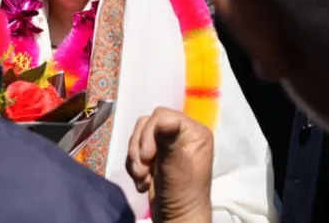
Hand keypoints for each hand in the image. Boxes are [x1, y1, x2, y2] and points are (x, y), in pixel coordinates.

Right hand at [126, 107, 213, 222]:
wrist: (175, 219)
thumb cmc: (181, 195)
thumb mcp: (175, 168)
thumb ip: (169, 142)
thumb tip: (166, 118)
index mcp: (194, 132)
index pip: (162, 115)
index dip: (149, 134)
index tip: (147, 158)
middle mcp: (181, 134)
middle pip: (147, 124)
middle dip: (140, 149)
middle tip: (143, 172)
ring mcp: (167, 145)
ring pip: (138, 136)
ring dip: (135, 159)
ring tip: (143, 179)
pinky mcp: (155, 156)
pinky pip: (134, 150)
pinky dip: (134, 166)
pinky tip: (142, 182)